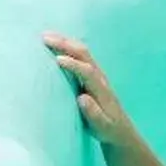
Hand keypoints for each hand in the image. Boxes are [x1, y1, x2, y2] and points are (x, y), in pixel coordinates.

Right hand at [44, 33, 143, 150]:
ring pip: (82, 52)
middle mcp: (100, 77)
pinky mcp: (92, 74)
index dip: (73, 65)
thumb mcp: (102, 127)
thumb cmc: (108, 129)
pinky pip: (80, 56)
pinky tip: (56, 43)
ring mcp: (97, 74)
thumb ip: (93, 114)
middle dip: (65, 45)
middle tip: (45, 38)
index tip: (57, 60)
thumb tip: (82, 98)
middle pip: (84, 55)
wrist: (120, 129)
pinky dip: (67, 47)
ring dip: (65, 42)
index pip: (87, 72)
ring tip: (46, 36)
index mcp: (101, 89)